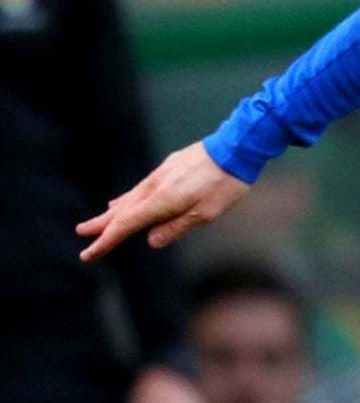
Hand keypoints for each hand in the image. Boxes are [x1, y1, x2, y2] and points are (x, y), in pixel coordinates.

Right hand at [78, 141, 248, 260]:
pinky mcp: (167, 168)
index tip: (88, 254)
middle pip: (121, 211)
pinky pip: (140, 189)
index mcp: (161, 201)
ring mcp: (159, 176)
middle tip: (81, 234)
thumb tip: (151, 240)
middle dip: (101, 226)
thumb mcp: (205, 214)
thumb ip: (176, 227)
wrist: (235, 148)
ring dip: (112, 212)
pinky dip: (128, 199)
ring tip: (98, 222)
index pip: (126, 225)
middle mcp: (154, 187)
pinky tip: (124, 201)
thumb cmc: (224, 185)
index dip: (106, 242)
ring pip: (129, 198)